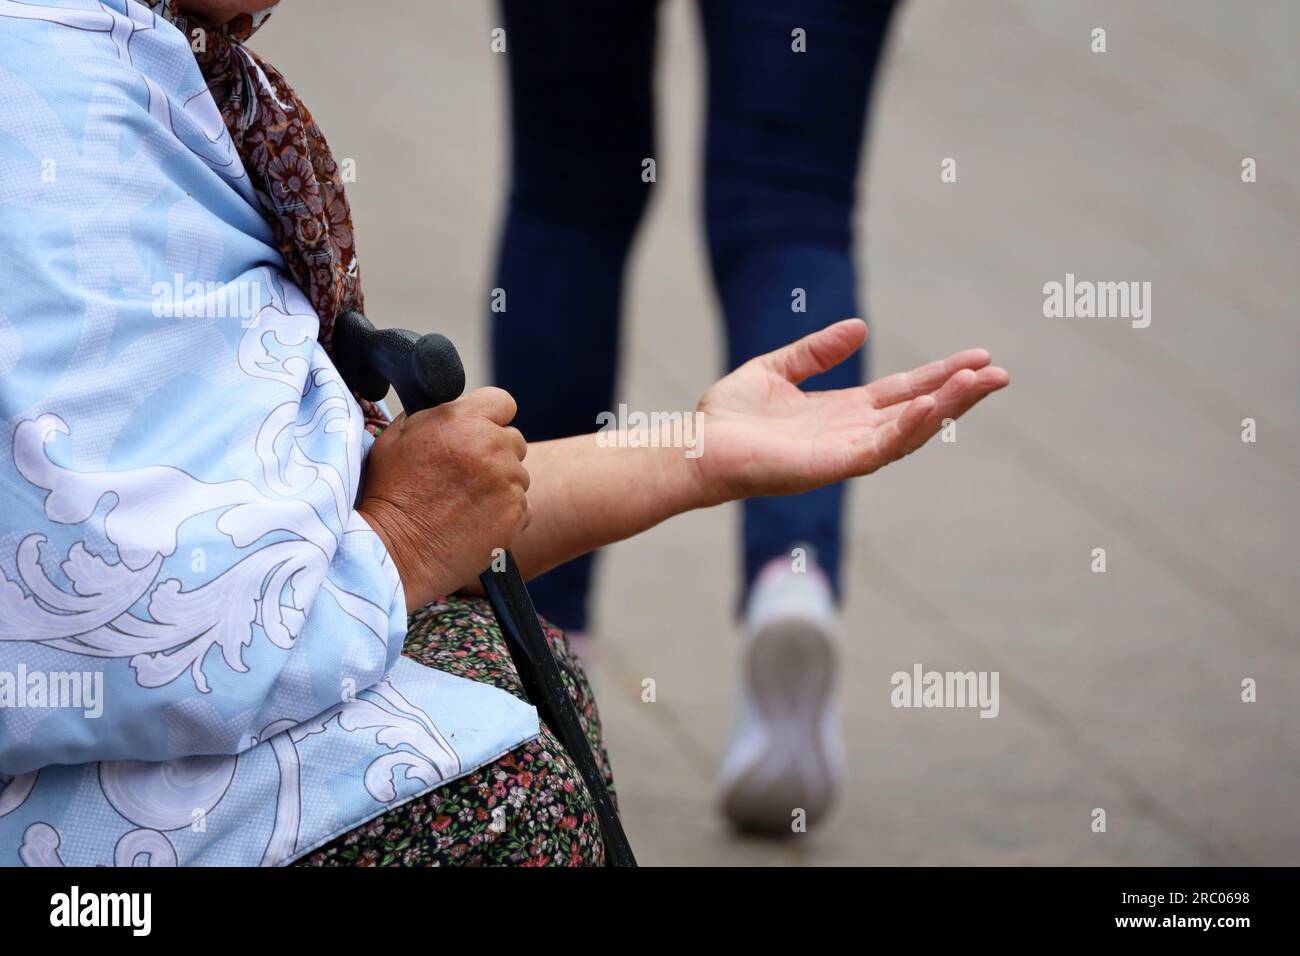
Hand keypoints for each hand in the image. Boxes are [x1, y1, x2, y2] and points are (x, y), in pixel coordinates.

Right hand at [358, 388, 529, 611]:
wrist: (394, 550)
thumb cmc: (389, 493)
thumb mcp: (395, 437)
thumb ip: (430, 415)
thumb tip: (449, 409)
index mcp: (463, 421)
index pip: (503, 401)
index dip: (491, 417)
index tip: (478, 431)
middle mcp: (492, 448)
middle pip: (514, 440)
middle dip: (494, 453)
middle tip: (464, 475)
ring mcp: (508, 483)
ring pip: (518, 476)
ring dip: (500, 484)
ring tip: (464, 502)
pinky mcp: (516, 514)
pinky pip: (522, 506)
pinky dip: (504, 513)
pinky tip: (475, 521)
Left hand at [692, 319, 1008, 503]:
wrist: (695, 447)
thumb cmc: (727, 416)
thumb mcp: (777, 368)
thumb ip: (816, 351)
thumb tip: (860, 328)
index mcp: (842, 411)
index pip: (903, 391)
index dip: (940, 376)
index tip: (978, 357)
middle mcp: (850, 434)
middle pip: (918, 412)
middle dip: (959, 394)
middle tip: (1000, 373)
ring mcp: (843, 453)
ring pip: (908, 432)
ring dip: (945, 409)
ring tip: (979, 383)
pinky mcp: (830, 468)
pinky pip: (878, 448)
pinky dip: (906, 428)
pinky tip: (929, 405)